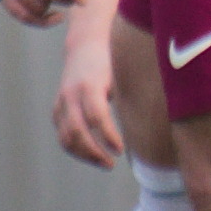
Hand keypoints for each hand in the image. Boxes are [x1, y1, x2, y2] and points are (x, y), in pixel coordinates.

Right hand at [48, 26, 125, 168]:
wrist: (85, 46)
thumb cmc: (112, 61)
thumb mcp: (122, 74)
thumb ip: (131, 95)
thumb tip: (153, 122)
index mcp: (89, 85)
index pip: (96, 116)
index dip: (108, 136)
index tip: (120, 149)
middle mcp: (71, 94)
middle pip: (77, 131)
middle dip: (94, 152)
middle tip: (111, 164)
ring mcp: (61, 102)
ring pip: (66, 137)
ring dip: (85, 155)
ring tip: (105, 163)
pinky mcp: (57, 110)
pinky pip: (63, 135)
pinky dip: (76, 149)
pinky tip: (94, 155)